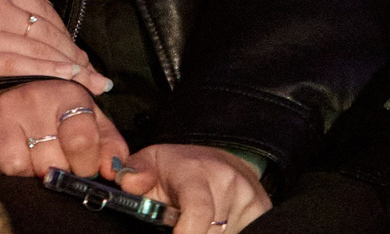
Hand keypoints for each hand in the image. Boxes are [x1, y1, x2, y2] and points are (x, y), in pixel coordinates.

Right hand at [0, 0, 109, 93]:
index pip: (43, 8)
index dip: (66, 31)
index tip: (78, 48)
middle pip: (48, 31)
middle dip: (76, 54)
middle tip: (96, 74)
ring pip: (38, 51)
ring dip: (68, 67)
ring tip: (89, 83)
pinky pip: (17, 67)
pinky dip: (44, 74)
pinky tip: (63, 81)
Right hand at [0, 79, 127, 177]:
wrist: (4, 86)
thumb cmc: (53, 110)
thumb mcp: (88, 118)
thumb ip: (109, 145)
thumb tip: (115, 172)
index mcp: (66, 94)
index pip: (81, 140)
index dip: (85, 163)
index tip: (82, 165)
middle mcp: (32, 98)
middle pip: (49, 162)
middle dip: (54, 170)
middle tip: (50, 158)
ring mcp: (0, 110)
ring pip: (17, 167)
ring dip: (24, 170)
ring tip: (27, 154)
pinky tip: (2, 153)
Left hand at [113, 144, 271, 233]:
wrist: (223, 162)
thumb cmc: (181, 168)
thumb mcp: (152, 162)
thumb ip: (135, 174)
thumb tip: (127, 182)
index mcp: (196, 173)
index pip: (198, 208)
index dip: (188, 231)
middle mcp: (227, 183)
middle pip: (208, 232)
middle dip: (191, 232)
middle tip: (181, 222)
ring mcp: (250, 199)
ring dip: (207, 233)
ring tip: (197, 220)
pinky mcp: (263, 210)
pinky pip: (239, 232)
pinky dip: (223, 232)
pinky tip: (216, 225)